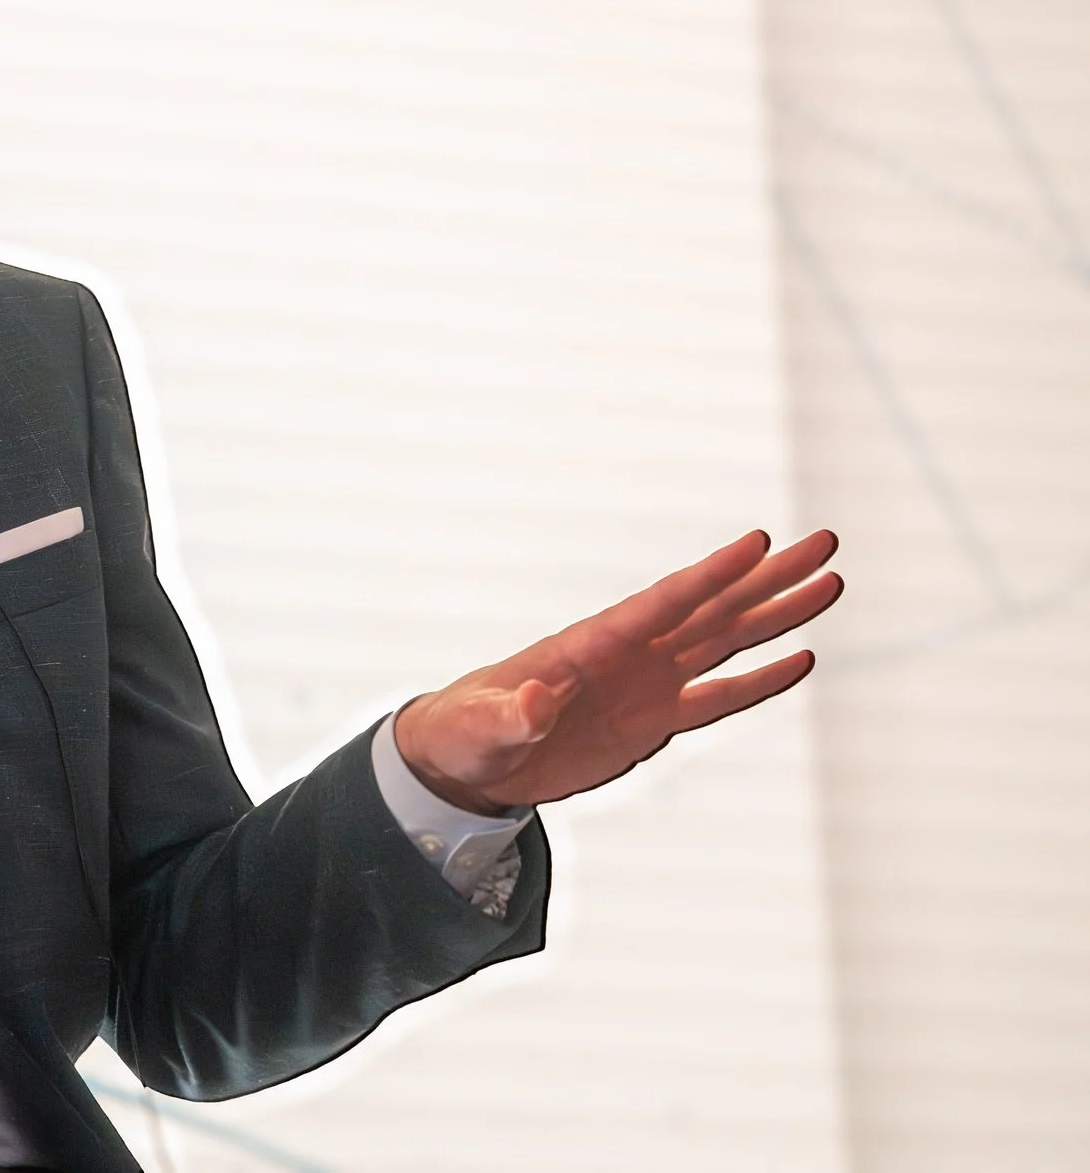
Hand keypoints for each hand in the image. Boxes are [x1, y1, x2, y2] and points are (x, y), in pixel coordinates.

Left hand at [393, 529, 840, 812]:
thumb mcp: (483, 726)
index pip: (663, 602)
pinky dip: (760, 681)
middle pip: (713, 608)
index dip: (711, 574)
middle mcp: (630, 654)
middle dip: (770, 578)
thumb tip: (532, 703)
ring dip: (778, 615)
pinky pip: (718, 698)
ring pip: (727, 642)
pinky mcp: (654, 721)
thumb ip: (512, 714)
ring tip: (830, 583)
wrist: (470, 757)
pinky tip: (801, 658)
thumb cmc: (467, 730)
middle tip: (826, 543)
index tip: (759, 541)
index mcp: (592, 644)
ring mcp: (647, 684)